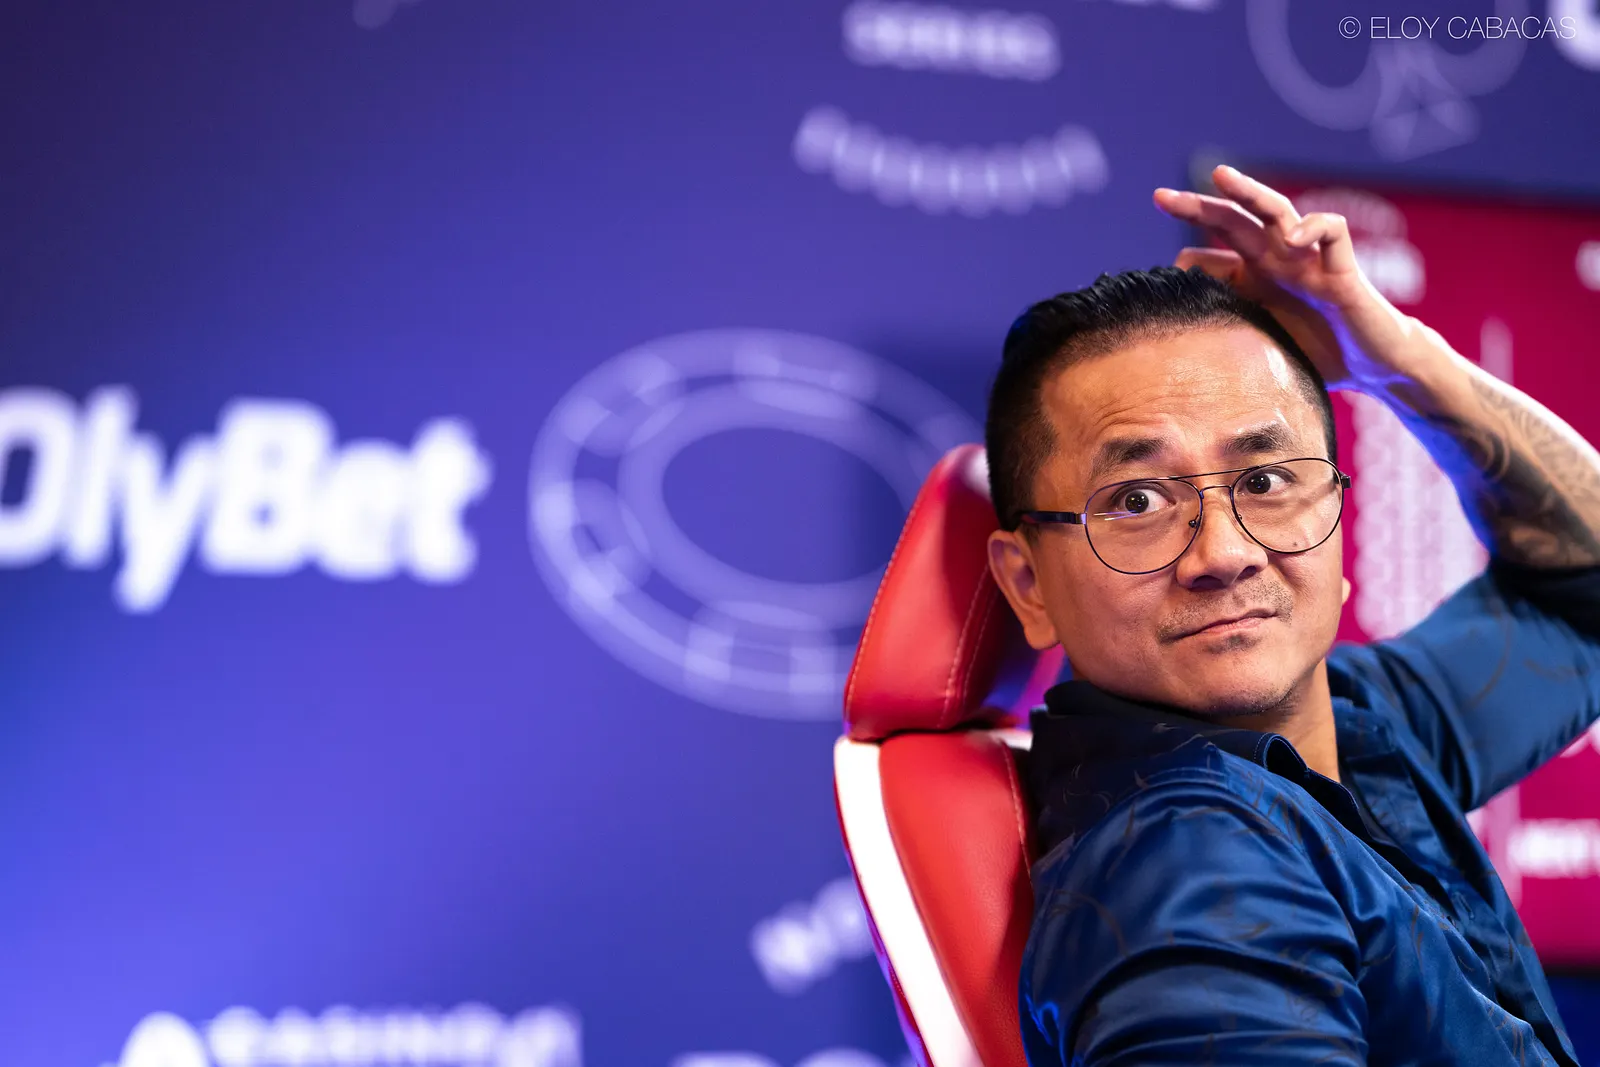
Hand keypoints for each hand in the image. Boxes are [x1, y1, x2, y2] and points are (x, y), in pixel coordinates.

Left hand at [1154, 165, 1425, 392]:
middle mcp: (1278, 261)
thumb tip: (1177, 328)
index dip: (1185, 260)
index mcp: (1255, 278)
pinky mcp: (1343, 270)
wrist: (1372, 366)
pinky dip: (1313, 226)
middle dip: (1198, 206)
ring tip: (1221, 176)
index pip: (1213, 254)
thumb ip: (1226, 329)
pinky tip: (1293, 239)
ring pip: (1279, 210)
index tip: (1154, 276)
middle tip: (1160, 197)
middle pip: (1235, 221)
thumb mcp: (1259, 343)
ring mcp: (1309, 261)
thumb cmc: (1316, 354)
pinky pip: (1331, 231)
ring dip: (1250, 191)